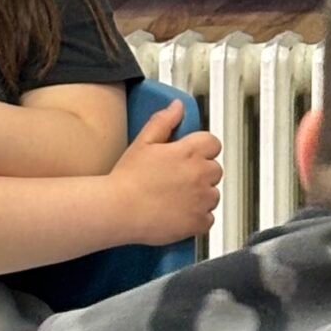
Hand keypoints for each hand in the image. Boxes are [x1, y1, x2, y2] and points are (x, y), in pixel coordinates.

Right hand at [107, 99, 221, 244]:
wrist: (116, 210)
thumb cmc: (127, 179)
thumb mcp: (144, 142)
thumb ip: (164, 121)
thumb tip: (177, 107)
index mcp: (190, 151)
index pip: (213, 144)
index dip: (202, 150)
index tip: (190, 158)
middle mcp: (200, 173)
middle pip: (215, 170)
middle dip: (201, 174)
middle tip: (179, 180)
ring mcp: (200, 199)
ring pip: (213, 195)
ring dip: (201, 197)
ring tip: (177, 199)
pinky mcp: (196, 222)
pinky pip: (208, 220)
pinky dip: (198, 220)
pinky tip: (180, 216)